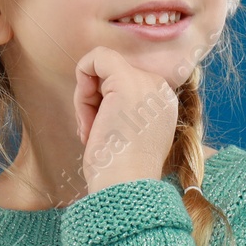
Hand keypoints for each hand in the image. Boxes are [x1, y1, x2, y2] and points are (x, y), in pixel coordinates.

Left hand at [73, 46, 179, 194]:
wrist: (126, 188)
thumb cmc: (119, 172)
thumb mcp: (128, 135)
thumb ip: (123, 111)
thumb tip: (98, 96)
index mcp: (163, 104)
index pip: (125, 85)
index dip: (105, 105)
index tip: (102, 133)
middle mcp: (160, 89)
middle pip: (113, 75)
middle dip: (94, 101)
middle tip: (92, 132)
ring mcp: (147, 82)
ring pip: (102, 68)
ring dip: (86, 99)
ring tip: (90, 131)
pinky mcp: (126, 80)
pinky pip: (96, 57)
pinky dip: (81, 78)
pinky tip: (86, 113)